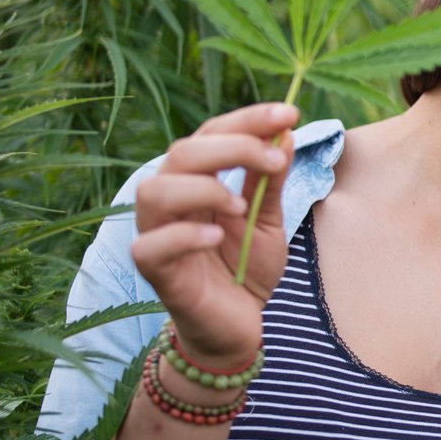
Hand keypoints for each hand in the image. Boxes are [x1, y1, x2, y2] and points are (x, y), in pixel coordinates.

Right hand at [128, 101, 297, 370]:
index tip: (289, 113)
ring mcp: (157, 234)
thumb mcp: (268, 220)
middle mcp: (171, 200)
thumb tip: (285, 133)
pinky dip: (184, 235)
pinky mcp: (155, 271)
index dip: (248, 119)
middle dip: (232, 147)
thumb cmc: (246, 268)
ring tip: (241, 205)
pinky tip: (217, 237)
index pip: (212, 134)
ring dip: (203, 188)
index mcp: (198, 181)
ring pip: (154, 190)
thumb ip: (270, 182)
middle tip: (275, 160)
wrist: (239, 326)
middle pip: (182, 152)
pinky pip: (151, 245)